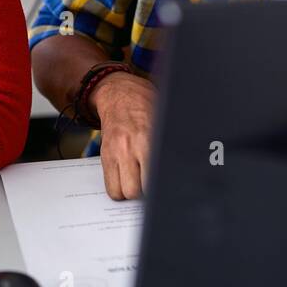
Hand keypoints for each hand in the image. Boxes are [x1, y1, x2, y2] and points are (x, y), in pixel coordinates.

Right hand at [92, 72, 155, 199]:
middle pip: (137, 190)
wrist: (119, 94)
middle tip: (153, 184)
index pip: (154, 178)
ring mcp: (115, 153)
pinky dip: (119, 189)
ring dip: (132, 192)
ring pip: (123, 193)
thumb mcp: (162, 122)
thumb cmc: (146, 106)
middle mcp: (130, 147)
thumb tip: (181, 172)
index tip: (166, 187)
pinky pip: (110, 187)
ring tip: (140, 182)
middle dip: (146, 193)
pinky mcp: (105, 156)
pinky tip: (128, 180)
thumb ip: (167, 146)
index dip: (161, 188)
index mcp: (148, 138)